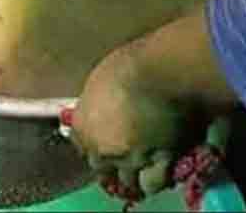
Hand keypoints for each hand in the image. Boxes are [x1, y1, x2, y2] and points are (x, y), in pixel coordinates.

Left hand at [70, 47, 195, 195]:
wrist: (164, 71)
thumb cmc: (131, 64)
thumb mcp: (101, 80)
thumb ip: (96, 104)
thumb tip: (100, 108)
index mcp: (83, 126)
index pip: (80, 146)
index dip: (93, 143)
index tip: (102, 139)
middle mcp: (102, 149)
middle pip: (101, 167)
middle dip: (111, 161)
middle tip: (124, 152)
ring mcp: (131, 160)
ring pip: (129, 180)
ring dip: (134, 172)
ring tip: (145, 162)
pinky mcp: (161, 164)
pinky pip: (155, 182)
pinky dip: (158, 177)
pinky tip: (164, 166)